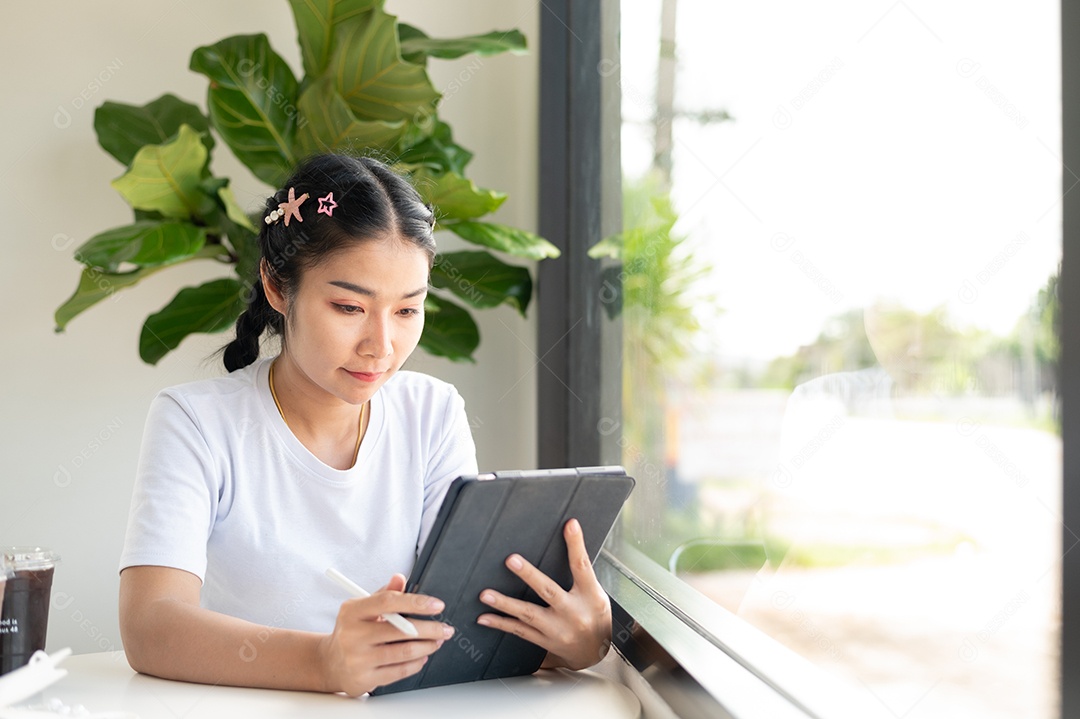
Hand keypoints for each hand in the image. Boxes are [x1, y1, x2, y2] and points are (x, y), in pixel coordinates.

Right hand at [316, 573, 453, 695]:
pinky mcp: (364, 679)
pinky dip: (416, 663)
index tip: (437, 605)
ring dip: (427, 646)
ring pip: (403, 652)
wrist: (330, 662)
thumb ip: (384, 594)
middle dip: (430, 629)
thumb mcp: (362, 608)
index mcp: (352, 611)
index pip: (388, 602)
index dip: (416, 602)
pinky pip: (399, 671)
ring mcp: (357, 659)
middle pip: (400, 630)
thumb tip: (400, 578)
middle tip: (446, 629)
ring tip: (436, 642)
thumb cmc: (352, 631)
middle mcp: (353, 635)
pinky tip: (422, 656)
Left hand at [476, 518, 611, 670]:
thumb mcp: (596, 593)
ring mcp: (557, 629)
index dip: (576, 545)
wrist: (595, 655)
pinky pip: (519, 631)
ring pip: (528, 614)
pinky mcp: (544, 641)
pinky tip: (484, 617)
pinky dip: (501, 623)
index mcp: (590, 596)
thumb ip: (581, 573)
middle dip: (529, 575)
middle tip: (511, 560)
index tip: (570, 525)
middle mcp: (573, 613)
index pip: (582, 566)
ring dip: (504, 604)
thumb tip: (569, 539)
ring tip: (485, 594)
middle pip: (549, 591)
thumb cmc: (595, 616)